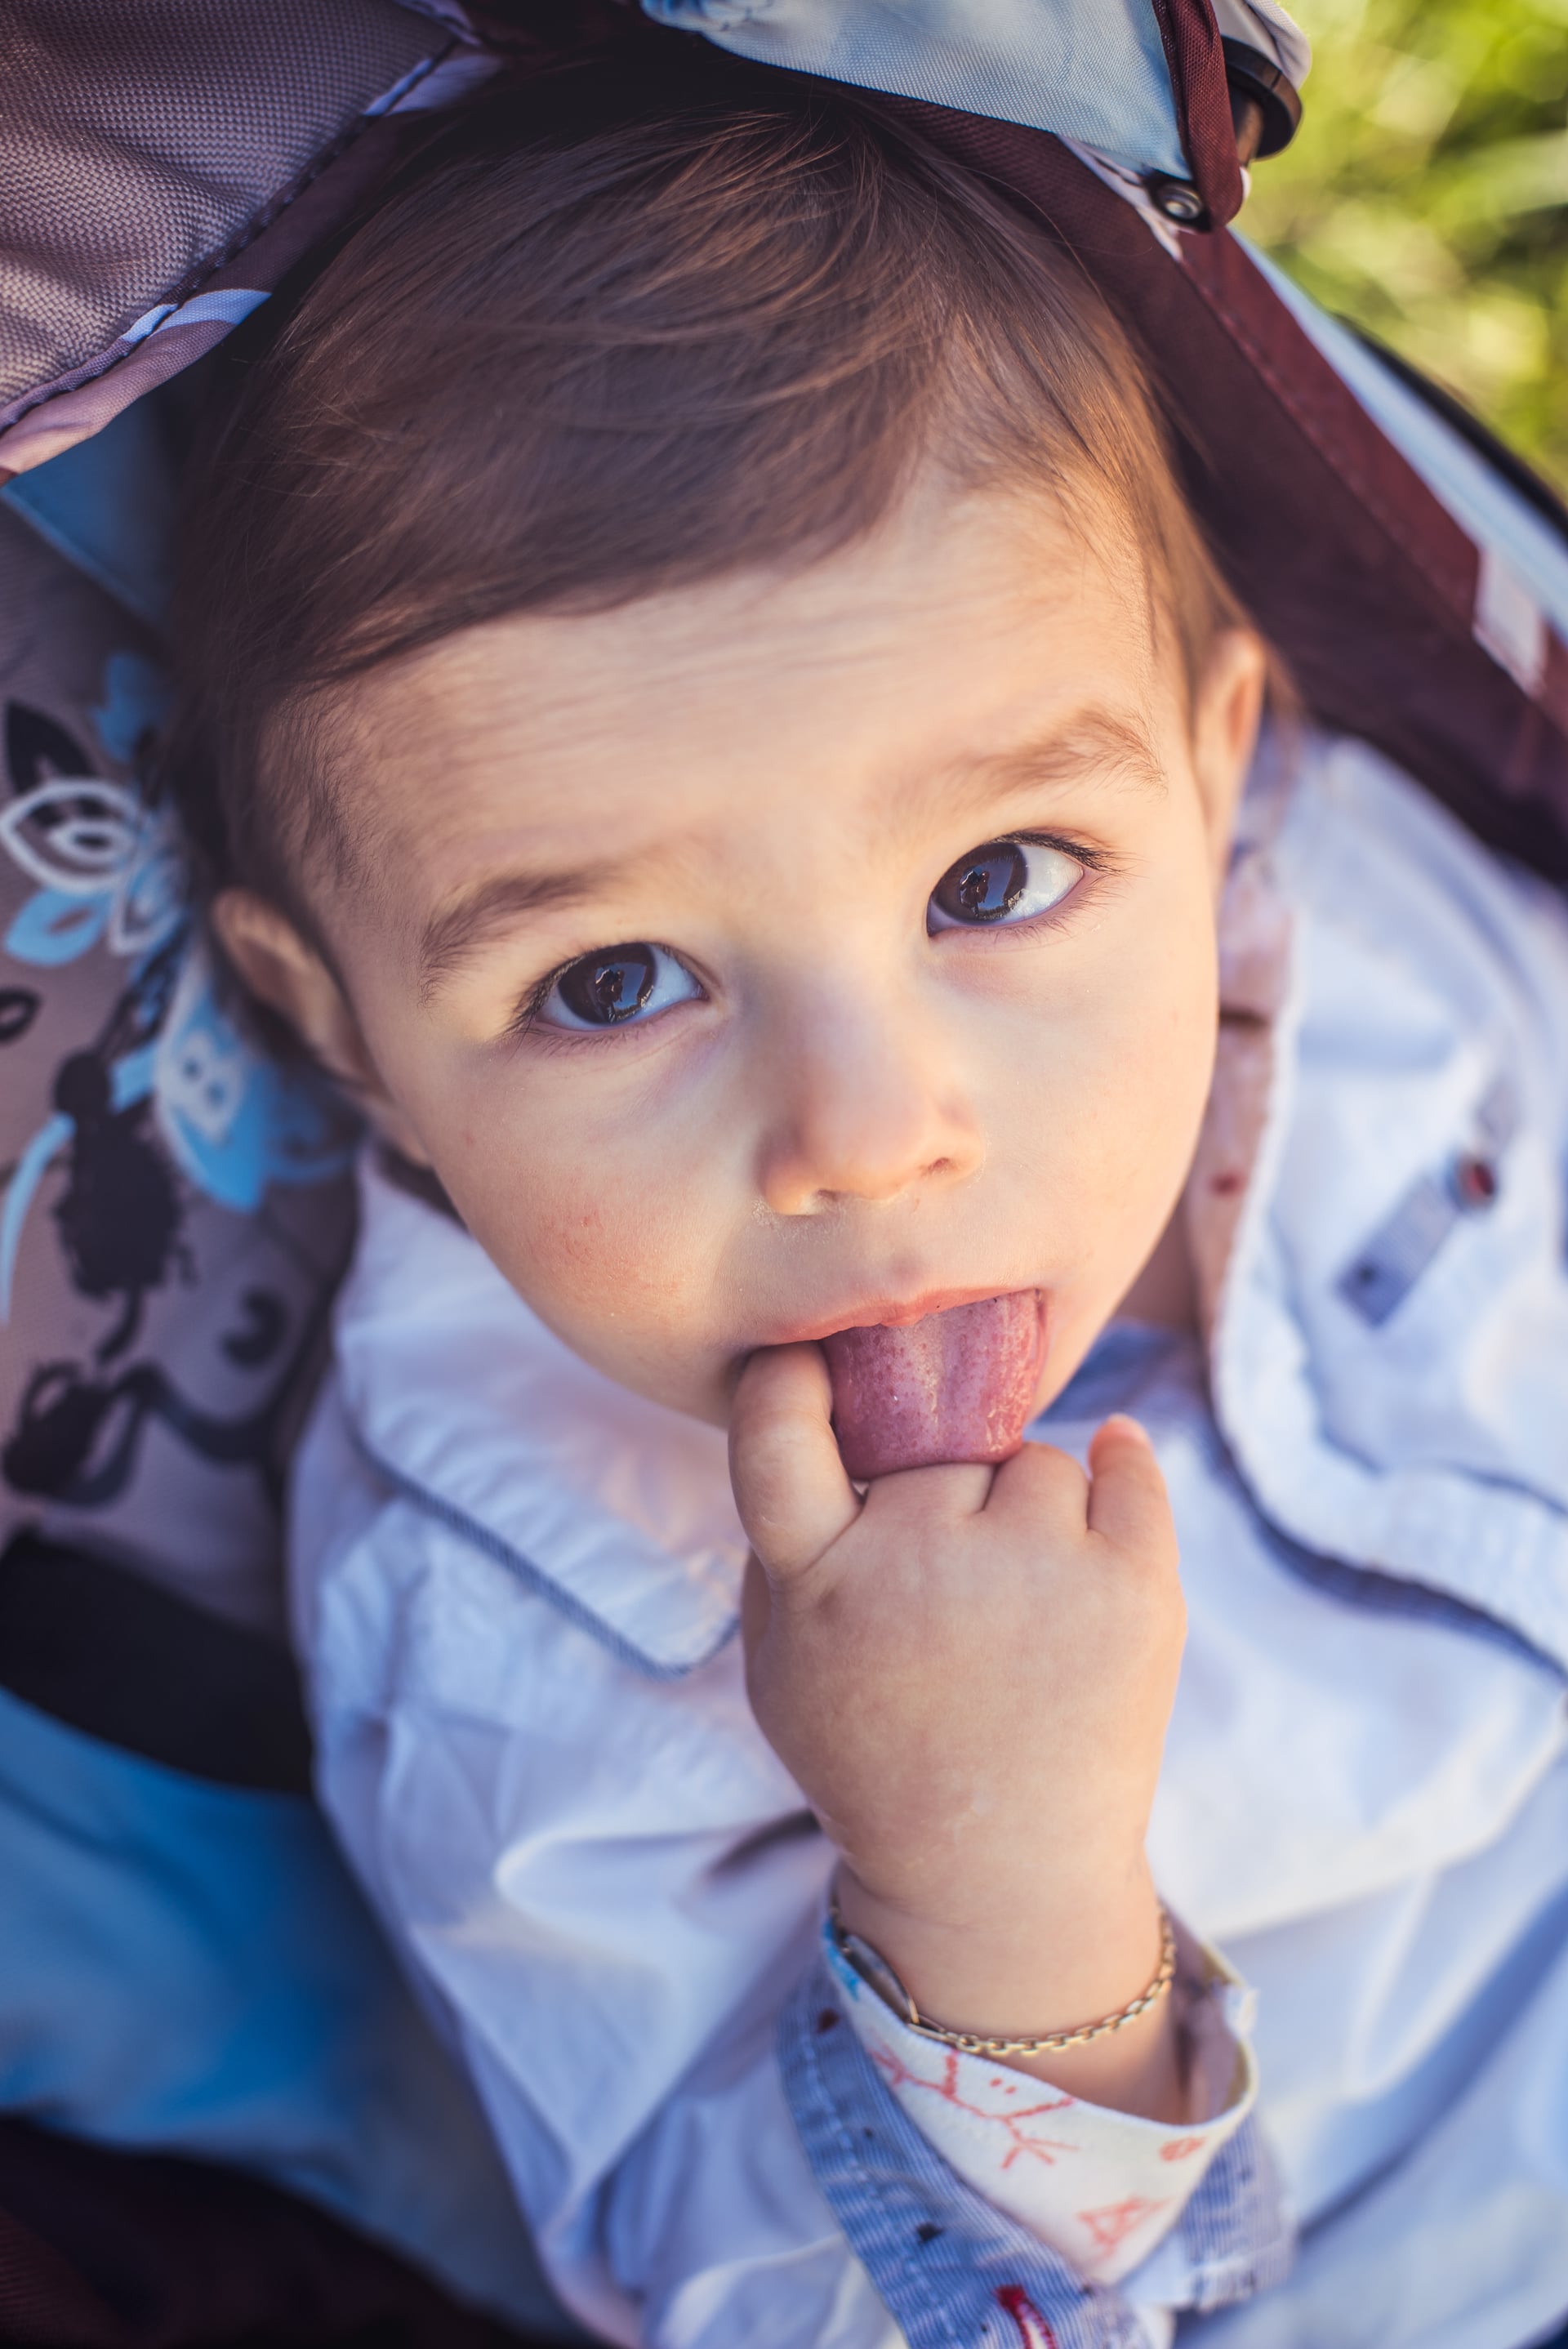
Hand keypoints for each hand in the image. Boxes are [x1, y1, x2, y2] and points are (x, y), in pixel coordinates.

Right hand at [730, 1343, 1187, 2115]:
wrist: (999, 1871)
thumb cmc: (877, 1752)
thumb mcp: (779, 1662)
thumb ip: (782, 1542)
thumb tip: (823, 1400)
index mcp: (819, 1581)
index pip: (777, 1430)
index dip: (792, 1378)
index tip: (809, 1358)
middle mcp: (922, 1563)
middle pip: (934, 1447)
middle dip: (944, 1494)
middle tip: (949, 1589)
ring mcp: (1036, 1572)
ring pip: (1031, 1460)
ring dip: (1026, 1507)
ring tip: (1019, 1604)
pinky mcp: (1135, 1590)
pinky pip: (1126, 1466)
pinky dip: (1119, 1469)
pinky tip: (1107, 1487)